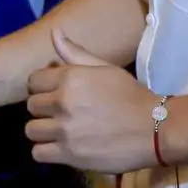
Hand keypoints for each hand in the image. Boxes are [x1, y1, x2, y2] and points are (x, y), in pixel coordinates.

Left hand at [24, 29, 161, 171]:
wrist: (156, 129)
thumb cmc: (131, 96)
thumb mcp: (105, 68)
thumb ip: (75, 53)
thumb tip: (54, 32)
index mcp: (70, 77)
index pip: (33, 81)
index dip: (42, 87)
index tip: (55, 94)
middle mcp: (63, 102)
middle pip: (31, 105)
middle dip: (43, 109)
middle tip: (60, 113)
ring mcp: (65, 130)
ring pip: (31, 130)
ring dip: (43, 131)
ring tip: (58, 132)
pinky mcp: (69, 154)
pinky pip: (38, 153)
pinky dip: (46, 151)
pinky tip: (60, 147)